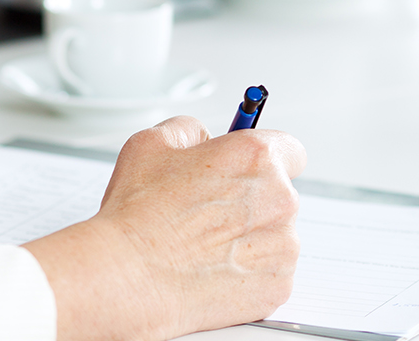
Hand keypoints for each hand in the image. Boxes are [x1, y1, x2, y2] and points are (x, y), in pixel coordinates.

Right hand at [24, 116, 305, 340]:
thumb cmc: (138, 214)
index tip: (247, 171)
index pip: (290, 150)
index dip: (264, 161)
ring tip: (203, 246)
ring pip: (275, 236)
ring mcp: (283, 247)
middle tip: (208, 213)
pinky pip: (270, 274)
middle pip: (279, 195)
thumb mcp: (152, 143)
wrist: (128, 277)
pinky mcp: (278, 287)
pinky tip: (211, 269)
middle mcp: (280, 199)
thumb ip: (190, 130)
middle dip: (250, 202)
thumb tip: (203, 138)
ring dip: (250, 239)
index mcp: (256, 157)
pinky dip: (247, 273)